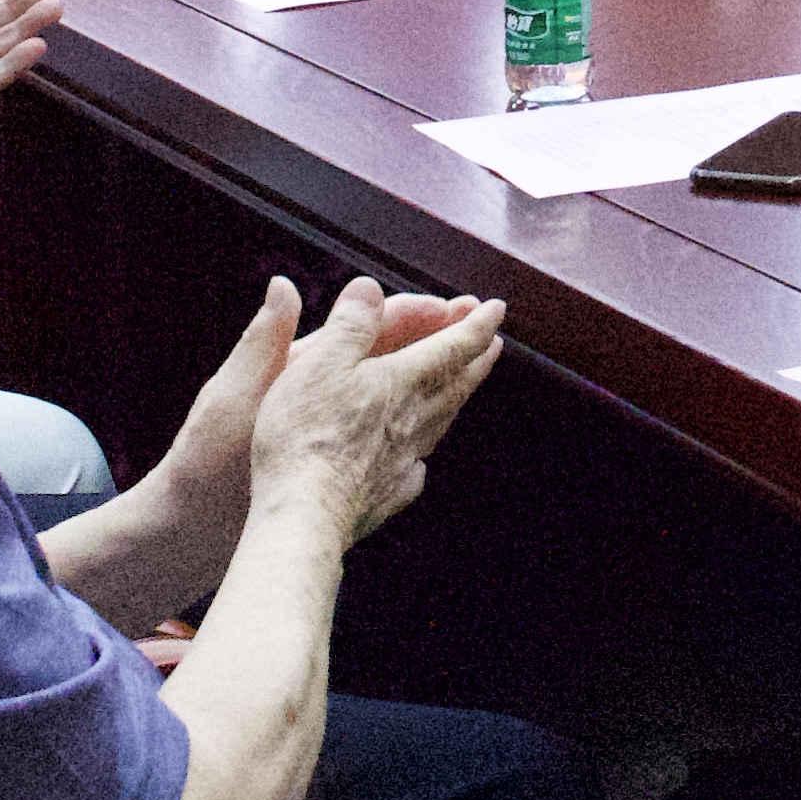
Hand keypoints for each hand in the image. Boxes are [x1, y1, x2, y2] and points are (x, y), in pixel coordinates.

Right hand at [248, 275, 505, 548]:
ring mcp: (404, 458)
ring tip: (465, 386)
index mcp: (401, 381)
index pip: (452, 346)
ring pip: (442, 420)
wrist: (306, 512)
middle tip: (495, 343)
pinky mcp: (388, 492)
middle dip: (478, 359)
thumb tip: (370, 288)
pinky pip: (416, 465)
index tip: (496, 308)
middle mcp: (413, 418)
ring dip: (458, 397)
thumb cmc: (305, 434)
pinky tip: (419, 455)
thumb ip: (350, 325)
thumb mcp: (318, 362)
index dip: (476, 324)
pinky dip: (423, 450)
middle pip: (457, 384)